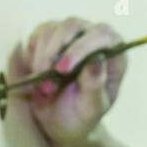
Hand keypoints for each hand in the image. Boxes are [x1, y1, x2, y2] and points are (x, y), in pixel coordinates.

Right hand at [10, 17, 126, 143]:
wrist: (61, 122)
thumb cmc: (82, 117)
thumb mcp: (90, 109)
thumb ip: (95, 86)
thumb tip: (96, 60)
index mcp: (114, 55)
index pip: (103, 35)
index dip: (82, 47)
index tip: (63, 69)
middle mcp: (94, 39)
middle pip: (73, 24)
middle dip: (56, 49)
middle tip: (46, 75)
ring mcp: (71, 35)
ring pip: (52, 29)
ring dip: (43, 58)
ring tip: (44, 87)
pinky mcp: (50, 37)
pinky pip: (38, 36)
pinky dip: (33, 56)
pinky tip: (38, 76)